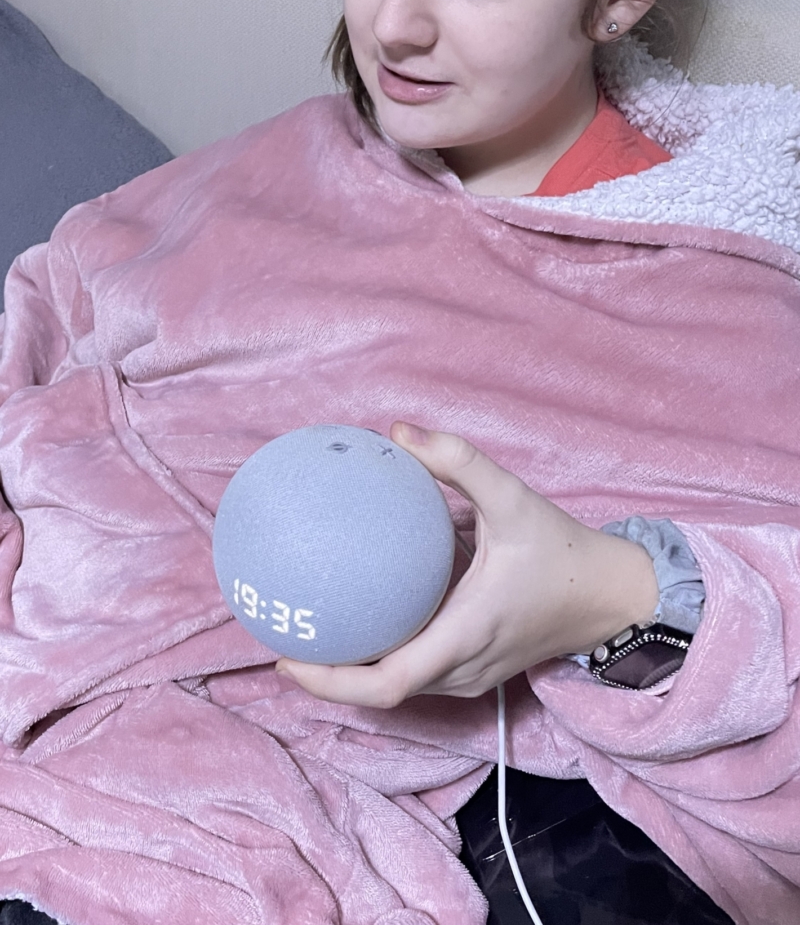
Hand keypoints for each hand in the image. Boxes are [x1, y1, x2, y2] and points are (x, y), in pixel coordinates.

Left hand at [274, 422, 658, 707]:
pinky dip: (385, 656)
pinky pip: (419, 671)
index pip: (386, 683)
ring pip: (400, 685)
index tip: (286, 656)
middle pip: (381, 692)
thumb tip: (397, 431)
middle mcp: (462, 669)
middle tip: (285, 632)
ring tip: (315, 628)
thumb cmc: (563, 551)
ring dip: (355, 668)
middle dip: (328, 673)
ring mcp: (472, 676)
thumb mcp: (513, 498)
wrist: (613, 596)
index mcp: (464, 636)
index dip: (330, 679)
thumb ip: (458, 461)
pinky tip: (366, 616)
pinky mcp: (478, 669)